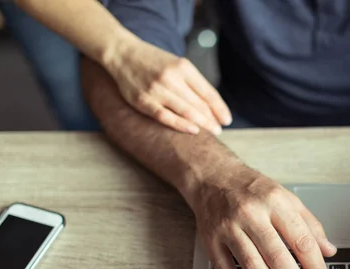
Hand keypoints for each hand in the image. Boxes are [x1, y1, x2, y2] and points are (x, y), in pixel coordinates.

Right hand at [105, 39, 231, 134]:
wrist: (122, 54)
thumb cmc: (155, 62)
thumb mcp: (177, 64)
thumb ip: (193, 82)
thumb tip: (212, 106)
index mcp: (183, 67)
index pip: (207, 92)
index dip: (219, 108)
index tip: (227, 120)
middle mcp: (171, 77)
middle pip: (198, 103)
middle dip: (212, 119)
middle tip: (219, 131)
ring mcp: (156, 89)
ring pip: (185, 111)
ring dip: (201, 124)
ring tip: (211, 133)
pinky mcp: (143, 101)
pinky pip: (165, 116)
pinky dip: (180, 125)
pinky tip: (193, 131)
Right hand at [191, 163, 336, 268]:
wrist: (213, 177)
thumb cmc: (252, 189)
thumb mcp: (286, 198)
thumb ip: (309, 224)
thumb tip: (328, 251)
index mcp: (275, 202)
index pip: (301, 240)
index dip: (315, 266)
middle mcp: (251, 214)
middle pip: (277, 256)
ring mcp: (229, 229)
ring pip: (252, 266)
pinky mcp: (212, 242)